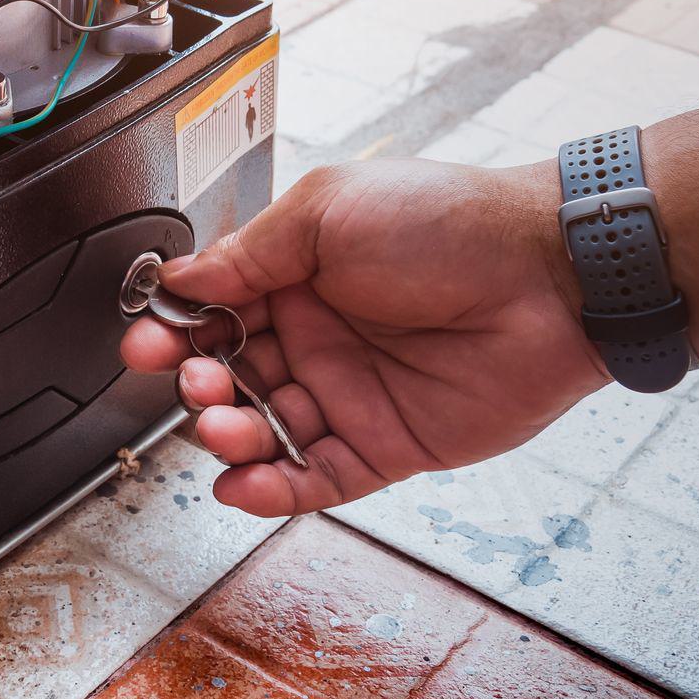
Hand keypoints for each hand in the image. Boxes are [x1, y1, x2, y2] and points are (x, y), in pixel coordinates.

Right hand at [122, 158, 607, 517]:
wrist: (549, 274)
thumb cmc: (449, 222)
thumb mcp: (327, 210)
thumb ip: (249, 253)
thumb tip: (183, 280)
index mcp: (298, 273)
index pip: (215, 310)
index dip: (176, 330)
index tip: (149, 340)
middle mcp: (318, 334)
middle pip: (231, 375)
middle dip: (197, 384)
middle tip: (192, 381)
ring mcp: (350, 392)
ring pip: (265, 430)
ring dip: (229, 434)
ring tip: (221, 426)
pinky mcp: (385, 445)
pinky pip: (315, 476)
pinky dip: (271, 488)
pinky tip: (238, 483)